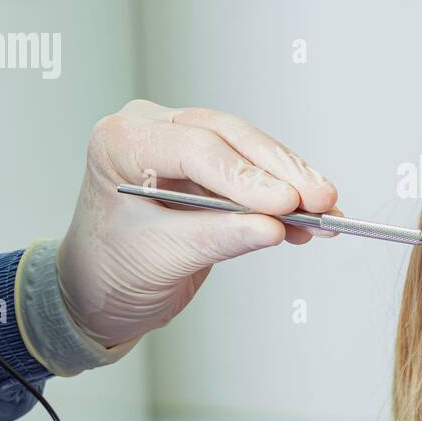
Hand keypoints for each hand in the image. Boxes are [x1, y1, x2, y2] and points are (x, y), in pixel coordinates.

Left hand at [56, 99, 340, 347]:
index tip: (286, 203)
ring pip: (249, 150)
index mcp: (121, 141)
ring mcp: (181, 142)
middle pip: (230, 138)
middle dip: (280, 173)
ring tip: (326, 211)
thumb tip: (274, 227)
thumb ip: (219, 237)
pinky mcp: (207, 165)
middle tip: (320, 199)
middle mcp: (152, 129)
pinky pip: (252, 173)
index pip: (196, 147)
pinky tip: (310, 220)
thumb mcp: (161, 256)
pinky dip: (283, 198)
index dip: (246, 176)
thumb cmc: (108, 270)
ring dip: (291, 182)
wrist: (96, 291)